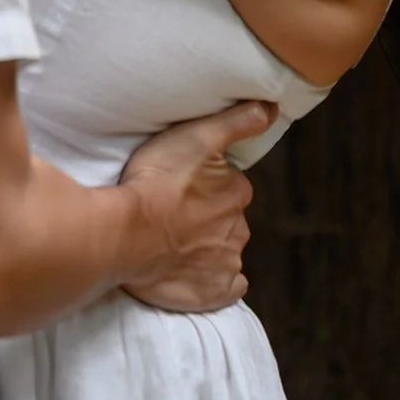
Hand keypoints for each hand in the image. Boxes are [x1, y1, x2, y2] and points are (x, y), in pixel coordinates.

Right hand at [119, 100, 276, 312]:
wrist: (126, 235)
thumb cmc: (157, 180)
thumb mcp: (197, 135)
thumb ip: (238, 121)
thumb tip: (273, 107)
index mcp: (237, 191)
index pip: (230, 185)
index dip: (206, 184)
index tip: (182, 183)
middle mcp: (239, 228)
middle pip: (226, 219)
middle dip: (206, 216)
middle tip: (173, 212)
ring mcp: (226, 263)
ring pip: (223, 251)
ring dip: (204, 247)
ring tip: (170, 240)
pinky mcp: (213, 293)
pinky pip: (224, 287)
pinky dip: (212, 280)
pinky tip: (190, 271)